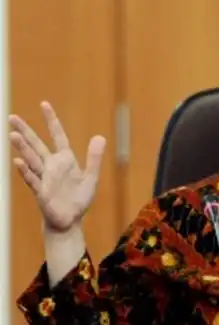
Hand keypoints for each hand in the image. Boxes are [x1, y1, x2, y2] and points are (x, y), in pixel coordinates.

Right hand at [9, 102, 105, 232]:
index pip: (58, 136)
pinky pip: (33, 180)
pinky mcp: (42, 192)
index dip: (52, 121)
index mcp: (65, 160)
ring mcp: (44, 178)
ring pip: (31, 160)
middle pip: (37, 145)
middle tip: (12, 117)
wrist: (69, 220)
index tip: (44, 104)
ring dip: (22, 148)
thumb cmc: (78, 199)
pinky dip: (26, 172)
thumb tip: (100, 136)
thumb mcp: (91, 177)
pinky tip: (18, 162)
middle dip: (25, 131)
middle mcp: (52, 166)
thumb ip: (94, 158)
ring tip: (12, 134)